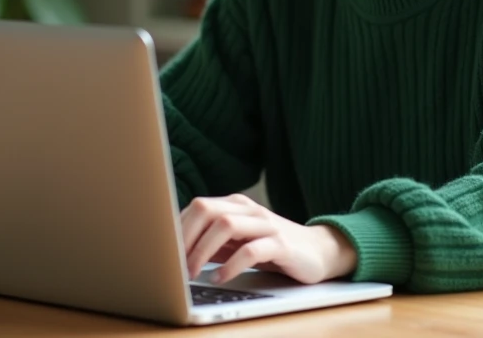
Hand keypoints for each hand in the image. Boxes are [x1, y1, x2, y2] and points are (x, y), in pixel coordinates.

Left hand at [180, 194, 357, 285]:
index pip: (198, 206)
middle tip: (174, 263)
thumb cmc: (271, 248)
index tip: (163, 251)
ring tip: (191, 272)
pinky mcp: (281, 244)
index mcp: (235, 205)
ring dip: (203, 250)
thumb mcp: (237, 243)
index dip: (177, 228)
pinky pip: (252, 249)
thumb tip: (175, 251)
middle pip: (207, 209)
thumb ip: (212, 242)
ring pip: (226, 224)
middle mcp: (249, 209)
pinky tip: (220, 278)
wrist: (318, 251)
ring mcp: (266, 224)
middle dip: (186, 237)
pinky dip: (231, 265)